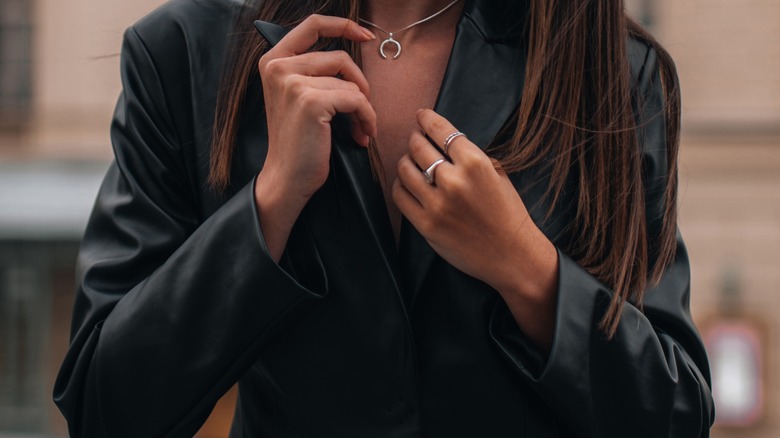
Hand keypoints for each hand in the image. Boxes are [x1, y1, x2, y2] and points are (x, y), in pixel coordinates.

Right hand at [254, 15, 376, 259]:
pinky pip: (356, 100)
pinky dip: (366, 118)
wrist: (286, 178)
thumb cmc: (297, 142)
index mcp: (273, 61)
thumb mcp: (297, 97)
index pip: (312, 24)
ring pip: (350, 82)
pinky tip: (360, 136)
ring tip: (360, 129)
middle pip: (340, 57)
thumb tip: (350, 53)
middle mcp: (278, 66)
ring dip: (363, 108)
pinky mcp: (311, 101)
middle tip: (363, 110)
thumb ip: (312, 71)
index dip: (343, 25)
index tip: (366, 36)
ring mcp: (293, 82)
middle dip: (360, 84)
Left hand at [392, 109, 557, 347]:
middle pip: (418, 147)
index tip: (421, 116)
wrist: (512, 254)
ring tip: (411, 162)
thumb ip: (471, 157)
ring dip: (405, 161)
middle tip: (416, 140)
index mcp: (475, 163)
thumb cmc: (508, 213)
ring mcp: (438, 204)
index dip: (426, 119)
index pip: (441, 130)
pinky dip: (401, 186)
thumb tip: (442, 141)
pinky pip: (400, 196)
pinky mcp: (426, 225)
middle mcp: (454, 181)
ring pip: (405, 169)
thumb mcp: (498, 175)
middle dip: (415, 139)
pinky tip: (408, 185)